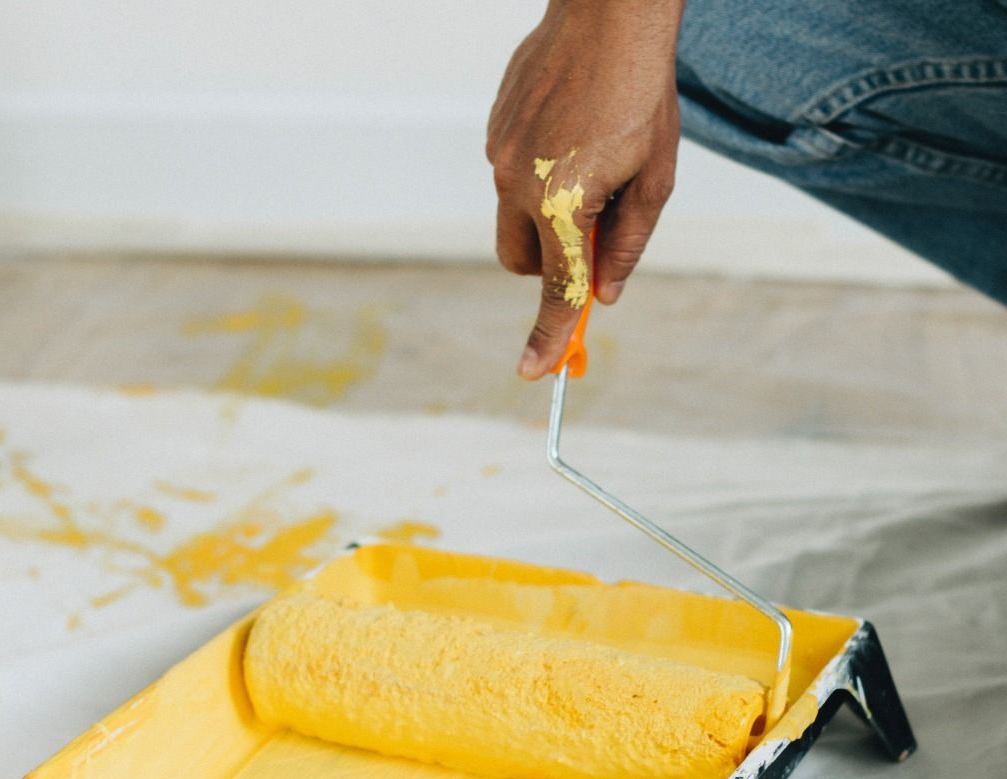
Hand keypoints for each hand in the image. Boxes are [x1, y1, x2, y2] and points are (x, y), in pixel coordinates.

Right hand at [487, 0, 683, 378]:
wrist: (609, 12)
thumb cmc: (642, 92)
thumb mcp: (654, 177)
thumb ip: (628, 243)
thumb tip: (608, 292)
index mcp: (564, 203)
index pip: (557, 290)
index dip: (549, 337)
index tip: (535, 372)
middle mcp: (519, 186)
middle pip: (522, 264)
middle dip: (549, 267)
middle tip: (588, 239)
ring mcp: (499, 157)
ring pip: (512, 220)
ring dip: (544, 216)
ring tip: (587, 162)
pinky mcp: (494, 132)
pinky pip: (509, 177)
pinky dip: (535, 178)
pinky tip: (570, 135)